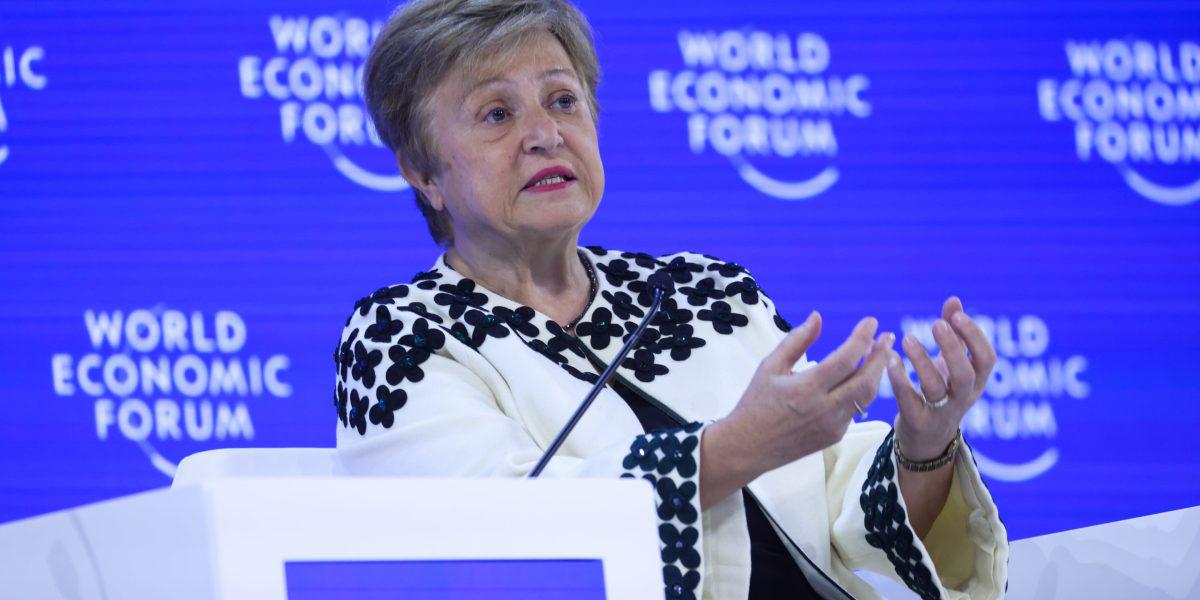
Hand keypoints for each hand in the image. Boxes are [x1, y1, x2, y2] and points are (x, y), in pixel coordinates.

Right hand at [717, 312, 894, 476]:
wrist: (748, 446)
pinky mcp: (835, 436)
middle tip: (887, 338)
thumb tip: (817, 317)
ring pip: (867, 397)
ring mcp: (832, 425)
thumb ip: (796, 340)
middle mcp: (824, 408)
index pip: (846, 358)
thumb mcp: (770, 366)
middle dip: (881, 356)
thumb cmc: (756, 403)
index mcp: (806, 388)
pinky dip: (861, 391)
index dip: (862, 338)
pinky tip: (860, 378)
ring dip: (876, 374)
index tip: (871, 322)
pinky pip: (855, 410)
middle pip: (866, 379)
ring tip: (879, 356)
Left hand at [888, 297, 996, 460]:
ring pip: (935, 388)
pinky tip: (890, 360)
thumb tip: (954, 300)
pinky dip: (899, 379)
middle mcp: (962, 398)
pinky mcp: (916, 422)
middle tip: (936, 324)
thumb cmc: (942, 393)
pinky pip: (908, 401)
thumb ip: (954, 333)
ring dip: (921, 361)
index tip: (957, 316)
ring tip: (907, 339)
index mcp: (976, 382)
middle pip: (965, 375)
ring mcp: (940, 412)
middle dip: (952, 348)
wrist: (927, 441)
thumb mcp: (951, 364)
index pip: (987, 359)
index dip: (975, 337)